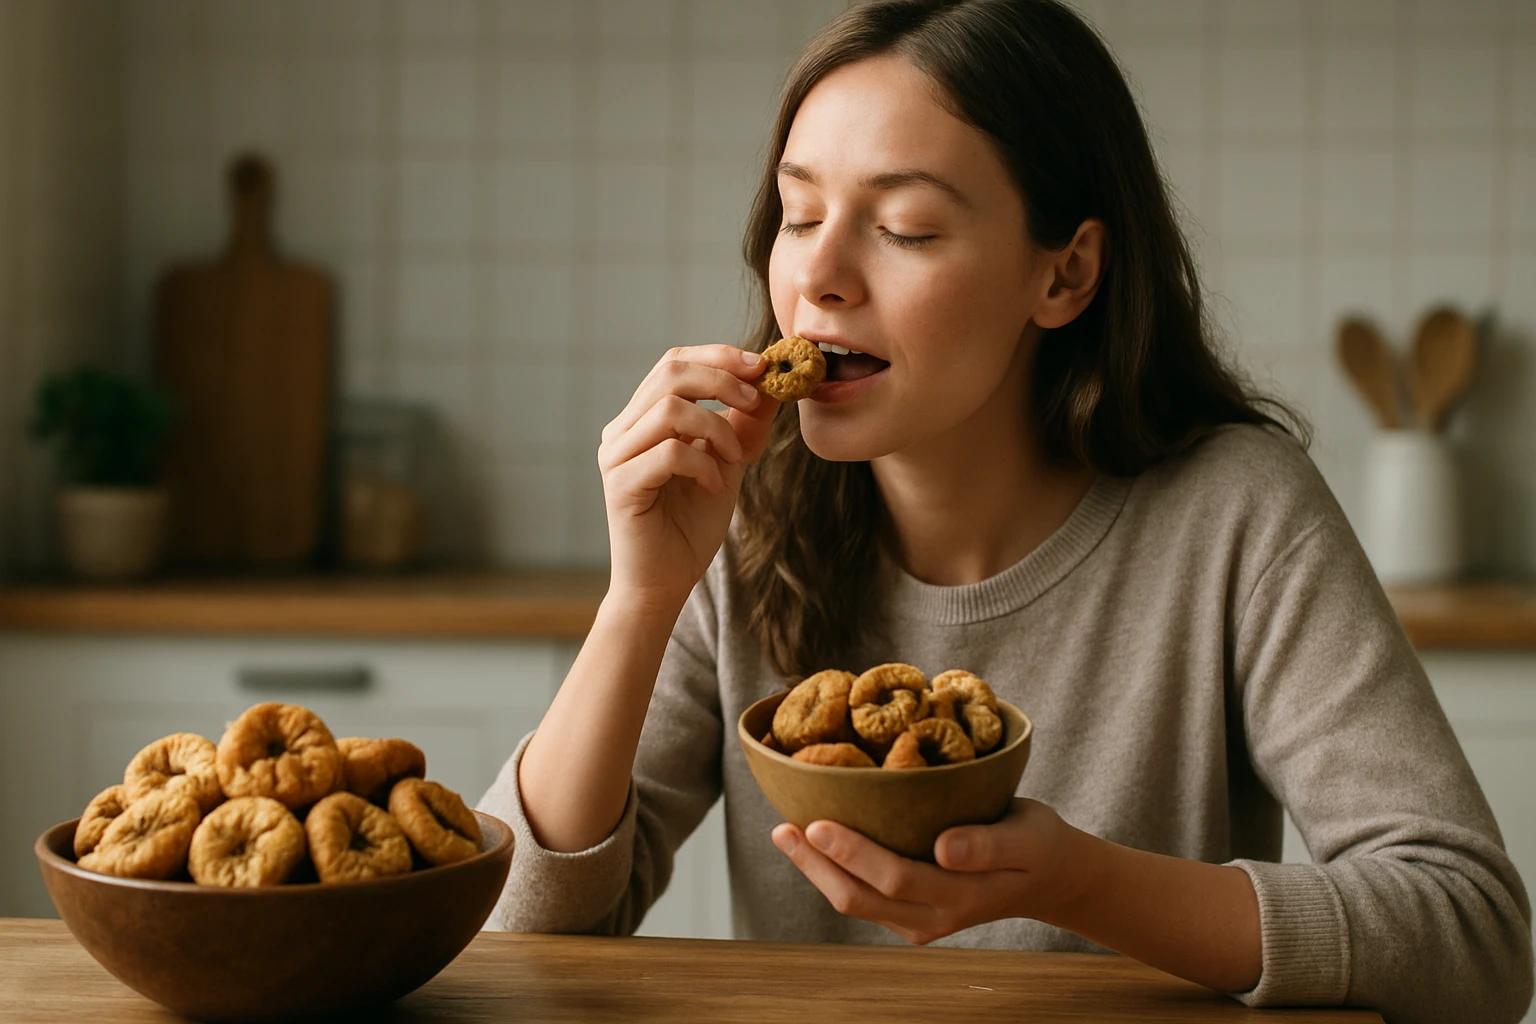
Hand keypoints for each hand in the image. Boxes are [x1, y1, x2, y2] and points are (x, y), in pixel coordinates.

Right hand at [599, 345, 777, 613]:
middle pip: (669, 373)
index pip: (675, 363)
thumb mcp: (728, 463)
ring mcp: (617, 457)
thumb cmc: (691, 524)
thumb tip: (772, 382)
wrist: (665, 583)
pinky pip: (668, 453)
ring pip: (668, 409)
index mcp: (642, 419)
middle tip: (756, 399)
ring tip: (735, 459)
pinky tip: (715, 485)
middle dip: (722, 378)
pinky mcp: (621, 485)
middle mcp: (622, 431)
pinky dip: (704, 464)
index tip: (763, 366)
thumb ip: (743, 424)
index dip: (720, 357)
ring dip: (717, 427)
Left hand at [770, 798, 1101, 944]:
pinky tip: (815, 844)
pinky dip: (834, 873)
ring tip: (785, 833)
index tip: (817, 823)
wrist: (1049, 875)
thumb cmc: (1037, 845)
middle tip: (783, 826)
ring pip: (855, 902)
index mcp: (961, 897)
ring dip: (817, 872)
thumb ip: (989, 846)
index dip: (852, 854)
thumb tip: (944, 848)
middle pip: (860, 898)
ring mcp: (919, 921)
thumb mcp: (1027, 837)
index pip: (895, 879)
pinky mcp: (910, 915)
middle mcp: (933, 916)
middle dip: (817, 864)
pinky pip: (865, 898)